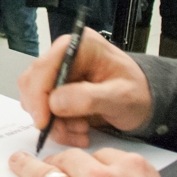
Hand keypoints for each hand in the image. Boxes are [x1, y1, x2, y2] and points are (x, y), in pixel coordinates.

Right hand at [18, 28, 152, 147]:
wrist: (143, 102)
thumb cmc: (138, 93)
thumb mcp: (121, 96)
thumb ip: (89, 97)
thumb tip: (54, 102)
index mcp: (77, 46)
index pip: (44, 67)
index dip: (38, 95)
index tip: (44, 121)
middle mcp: (63, 56)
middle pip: (33, 84)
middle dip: (48, 113)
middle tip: (72, 130)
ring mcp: (58, 74)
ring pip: (35, 101)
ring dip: (55, 123)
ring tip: (82, 130)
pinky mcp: (56, 91)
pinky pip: (43, 112)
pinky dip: (58, 127)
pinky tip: (78, 130)